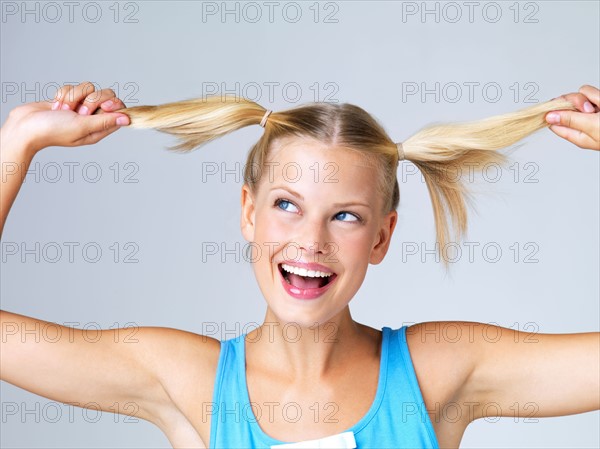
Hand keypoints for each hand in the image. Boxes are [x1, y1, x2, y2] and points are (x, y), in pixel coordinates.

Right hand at [1, 81, 129, 155]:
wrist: (26, 126)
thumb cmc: (53, 131)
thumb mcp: (83, 127)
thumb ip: (105, 121)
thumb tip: (127, 119)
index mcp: (99, 128)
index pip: (118, 110)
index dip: (114, 104)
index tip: (105, 106)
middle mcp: (92, 117)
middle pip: (106, 95)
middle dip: (92, 99)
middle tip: (81, 112)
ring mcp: (79, 107)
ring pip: (88, 88)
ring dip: (73, 98)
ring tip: (64, 111)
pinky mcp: (68, 99)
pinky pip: (72, 87)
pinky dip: (62, 95)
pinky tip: (55, 106)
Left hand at [545, 85, 599, 150]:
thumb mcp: (591, 127)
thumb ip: (571, 120)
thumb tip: (549, 117)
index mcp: (577, 135)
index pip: (555, 123)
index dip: (552, 112)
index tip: (553, 106)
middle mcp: (583, 123)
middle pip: (566, 105)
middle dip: (576, 102)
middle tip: (589, 109)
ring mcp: (592, 112)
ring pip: (580, 96)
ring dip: (592, 98)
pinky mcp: (599, 103)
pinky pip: (592, 92)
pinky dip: (598, 95)